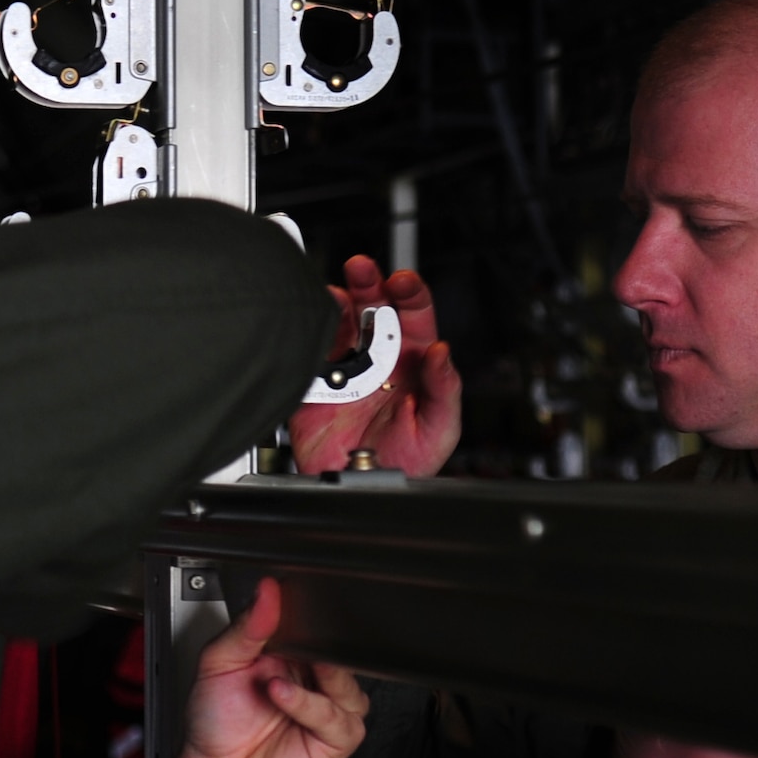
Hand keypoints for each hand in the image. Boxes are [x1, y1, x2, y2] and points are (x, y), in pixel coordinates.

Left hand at [172, 579, 368, 757]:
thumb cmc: (216, 727)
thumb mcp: (219, 663)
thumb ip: (246, 627)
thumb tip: (266, 593)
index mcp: (292, 660)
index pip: (317, 628)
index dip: (310, 616)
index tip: (290, 602)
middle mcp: (313, 684)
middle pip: (340, 654)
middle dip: (321, 645)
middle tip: (294, 642)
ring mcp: (326, 712)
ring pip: (348, 684)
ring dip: (320, 675)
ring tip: (278, 678)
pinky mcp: (334, 742)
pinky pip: (338, 718)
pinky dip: (310, 705)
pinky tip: (282, 696)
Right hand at [290, 256, 461, 476]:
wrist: (364, 489)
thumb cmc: (407, 461)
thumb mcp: (440, 428)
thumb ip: (444, 388)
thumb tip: (440, 351)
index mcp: (413, 362)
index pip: (414, 315)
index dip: (410, 293)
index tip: (403, 282)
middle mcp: (380, 358)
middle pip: (375, 307)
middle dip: (369, 282)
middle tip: (363, 268)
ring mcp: (348, 366)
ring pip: (342, 320)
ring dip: (340, 300)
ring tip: (338, 292)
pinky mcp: (318, 381)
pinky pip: (313, 349)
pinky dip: (312, 331)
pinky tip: (319, 321)